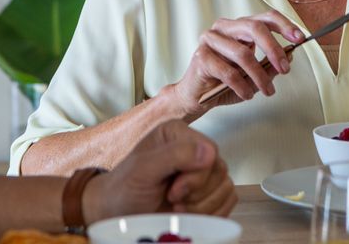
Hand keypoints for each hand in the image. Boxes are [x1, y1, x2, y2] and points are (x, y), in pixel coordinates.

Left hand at [83, 120, 236, 221]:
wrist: (120, 213)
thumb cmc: (125, 189)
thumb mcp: (143, 170)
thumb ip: (173, 156)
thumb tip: (209, 152)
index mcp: (177, 133)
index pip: (209, 150)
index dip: (196, 177)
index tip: (173, 193)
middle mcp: (192, 147)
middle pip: (219, 170)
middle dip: (197, 194)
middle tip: (172, 200)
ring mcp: (202, 170)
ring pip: (226, 186)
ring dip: (203, 206)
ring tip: (177, 209)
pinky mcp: (209, 190)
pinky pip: (228, 200)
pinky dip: (212, 213)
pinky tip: (190, 215)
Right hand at [167, 12, 305, 118]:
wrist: (196, 97)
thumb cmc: (224, 83)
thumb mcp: (253, 75)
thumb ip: (270, 64)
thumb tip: (290, 55)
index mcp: (238, 28)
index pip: (264, 17)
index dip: (284, 25)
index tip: (299, 38)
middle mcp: (224, 28)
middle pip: (254, 28)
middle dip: (274, 48)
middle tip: (285, 68)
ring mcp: (210, 40)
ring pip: (243, 53)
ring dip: (259, 76)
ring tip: (266, 91)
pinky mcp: (201, 57)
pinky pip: (228, 72)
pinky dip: (242, 86)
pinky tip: (246, 94)